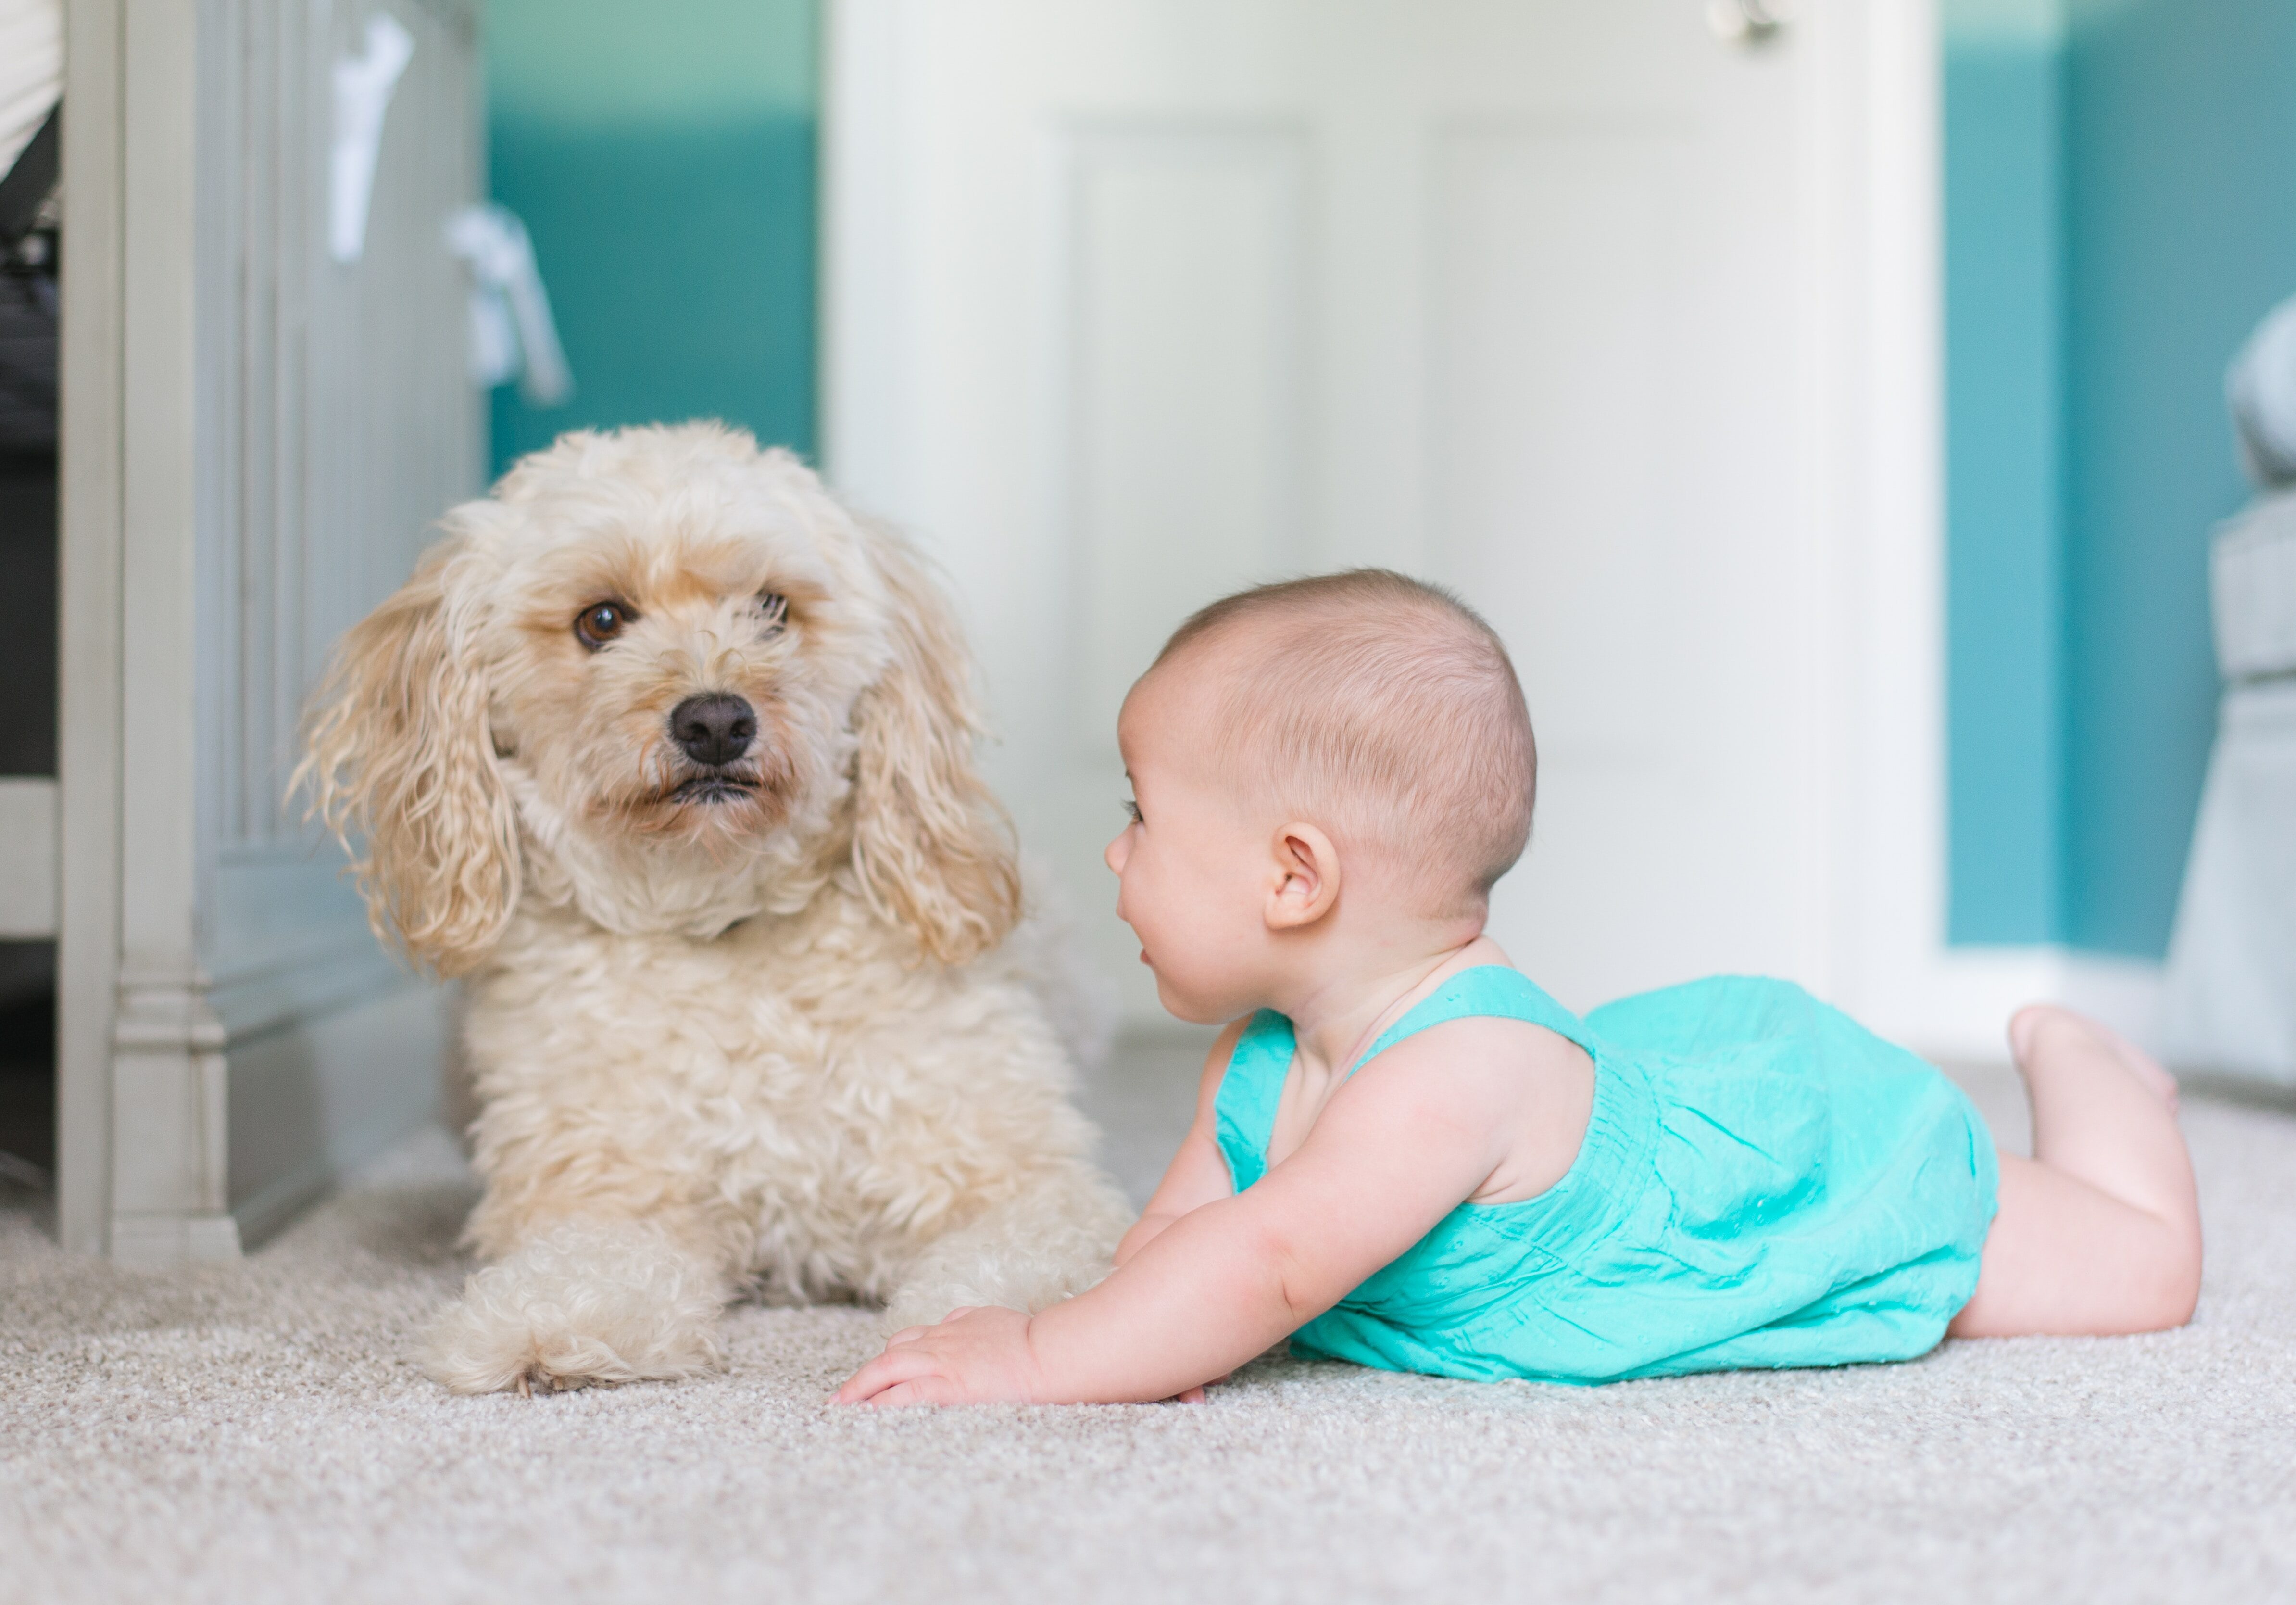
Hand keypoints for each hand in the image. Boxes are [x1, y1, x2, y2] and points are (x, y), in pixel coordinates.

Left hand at [833, 1306, 1048, 1406]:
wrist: (1049, 1353)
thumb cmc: (1031, 1341)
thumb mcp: (993, 1319)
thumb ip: (971, 1321)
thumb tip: (958, 1319)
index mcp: (953, 1328)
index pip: (909, 1340)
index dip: (887, 1359)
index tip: (873, 1375)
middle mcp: (941, 1342)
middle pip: (890, 1354)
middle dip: (862, 1377)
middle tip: (840, 1398)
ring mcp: (942, 1362)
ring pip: (889, 1368)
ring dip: (862, 1388)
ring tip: (843, 1408)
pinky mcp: (948, 1385)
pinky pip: (906, 1393)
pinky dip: (882, 1403)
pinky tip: (869, 1414)